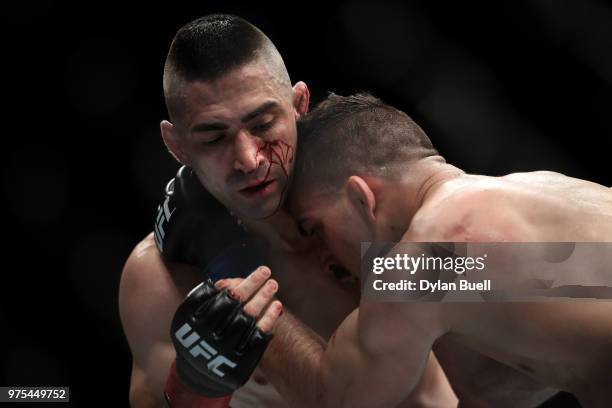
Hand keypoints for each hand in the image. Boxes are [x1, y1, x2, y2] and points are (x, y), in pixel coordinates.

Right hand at [170, 266, 281, 396]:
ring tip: (273, 284)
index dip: (244, 282)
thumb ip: (202, 297)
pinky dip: (268, 320)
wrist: (198, 372)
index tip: (262, 270)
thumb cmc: (195, 332)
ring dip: (263, 300)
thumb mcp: (188, 315)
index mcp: (196, 321)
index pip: (224, 297)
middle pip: (237, 305)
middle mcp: (211, 335)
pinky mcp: (240, 360)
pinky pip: (257, 337)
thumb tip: (224, 283)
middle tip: (267, 271)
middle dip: (253, 286)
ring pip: (249, 319)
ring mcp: (227, 349)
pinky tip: (277, 306)